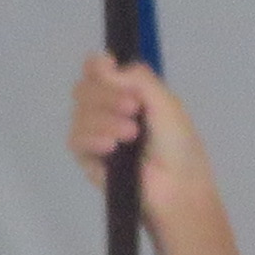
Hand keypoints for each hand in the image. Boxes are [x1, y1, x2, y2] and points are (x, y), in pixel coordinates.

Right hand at [71, 54, 221, 229]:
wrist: (179, 188)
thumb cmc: (179, 147)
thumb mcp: (167, 104)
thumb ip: (138, 79)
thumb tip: (104, 65)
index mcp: (126, 93)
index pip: (97, 69)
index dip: (97, 65)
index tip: (107, 66)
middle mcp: (107, 109)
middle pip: (84, 88)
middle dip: (107, 95)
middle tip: (133, 109)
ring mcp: (96, 134)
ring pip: (79, 113)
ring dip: (105, 119)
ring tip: (131, 134)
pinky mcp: (88, 159)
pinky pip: (76, 139)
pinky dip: (92, 138)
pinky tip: (110, 146)